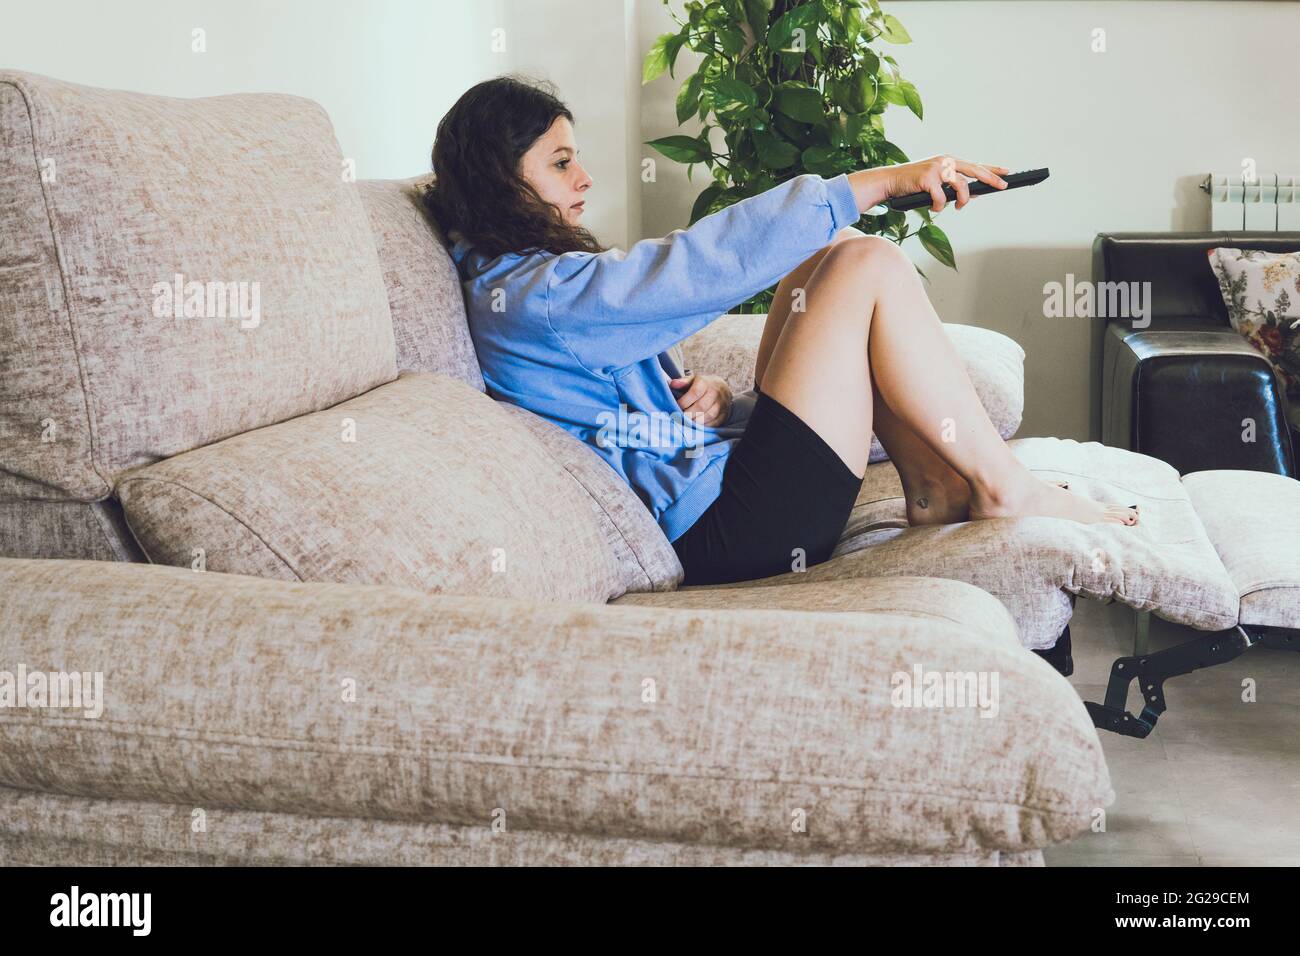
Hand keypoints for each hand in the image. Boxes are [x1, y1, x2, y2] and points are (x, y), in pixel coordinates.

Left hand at [669, 372, 731, 426]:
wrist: (721, 388)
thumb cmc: (702, 386)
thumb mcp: (693, 380)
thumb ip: (683, 382)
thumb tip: (672, 384)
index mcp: (706, 383)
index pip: (695, 392)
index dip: (684, 401)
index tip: (676, 406)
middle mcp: (715, 393)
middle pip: (701, 406)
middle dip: (688, 414)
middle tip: (679, 418)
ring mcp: (722, 404)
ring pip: (709, 415)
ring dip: (696, 421)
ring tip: (686, 423)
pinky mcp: (725, 414)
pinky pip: (715, 423)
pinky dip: (704, 426)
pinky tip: (696, 426)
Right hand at [849, 156, 1008, 212]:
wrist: (890, 181)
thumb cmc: (913, 184)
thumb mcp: (935, 182)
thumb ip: (952, 186)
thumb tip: (971, 196)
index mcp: (948, 161)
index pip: (974, 165)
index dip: (992, 169)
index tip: (1007, 172)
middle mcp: (945, 161)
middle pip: (974, 170)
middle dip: (991, 179)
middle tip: (1003, 186)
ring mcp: (937, 168)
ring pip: (960, 187)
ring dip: (960, 201)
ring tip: (957, 208)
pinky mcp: (927, 179)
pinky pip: (942, 199)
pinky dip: (938, 207)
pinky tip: (933, 207)